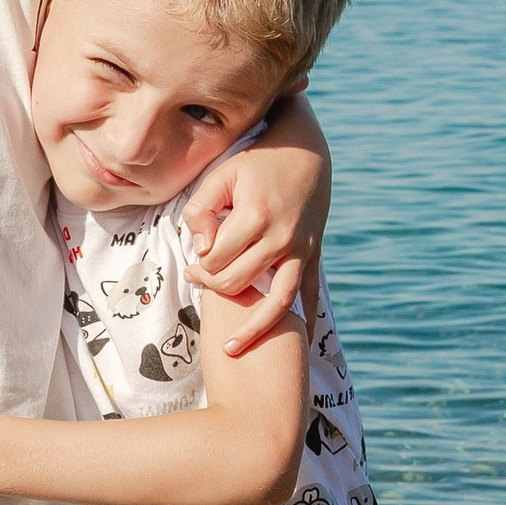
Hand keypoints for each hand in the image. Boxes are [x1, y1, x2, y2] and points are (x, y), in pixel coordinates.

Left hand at [184, 136, 326, 355]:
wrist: (304, 154)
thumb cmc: (254, 165)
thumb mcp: (220, 176)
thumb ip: (201, 211)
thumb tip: (200, 250)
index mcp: (256, 217)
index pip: (216, 259)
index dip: (198, 265)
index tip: (191, 264)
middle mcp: (282, 238)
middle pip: (239, 282)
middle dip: (213, 287)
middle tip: (198, 281)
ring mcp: (302, 250)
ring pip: (277, 302)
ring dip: (254, 329)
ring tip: (231, 350)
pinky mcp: (314, 257)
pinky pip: (309, 296)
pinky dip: (305, 323)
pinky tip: (296, 348)